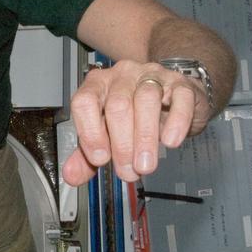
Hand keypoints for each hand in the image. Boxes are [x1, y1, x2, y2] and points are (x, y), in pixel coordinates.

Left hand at [61, 61, 209, 186]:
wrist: (171, 98)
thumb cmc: (132, 115)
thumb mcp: (106, 134)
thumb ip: (87, 155)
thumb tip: (71, 176)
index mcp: (97, 85)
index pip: (85, 101)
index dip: (90, 132)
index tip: (100, 159)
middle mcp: (122, 75)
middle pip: (117, 105)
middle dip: (121, 144)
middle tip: (128, 172)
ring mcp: (151, 75)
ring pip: (146, 99)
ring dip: (145, 137)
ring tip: (145, 165)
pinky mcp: (180, 83)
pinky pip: (180, 98)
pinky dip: (176, 121)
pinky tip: (170, 141)